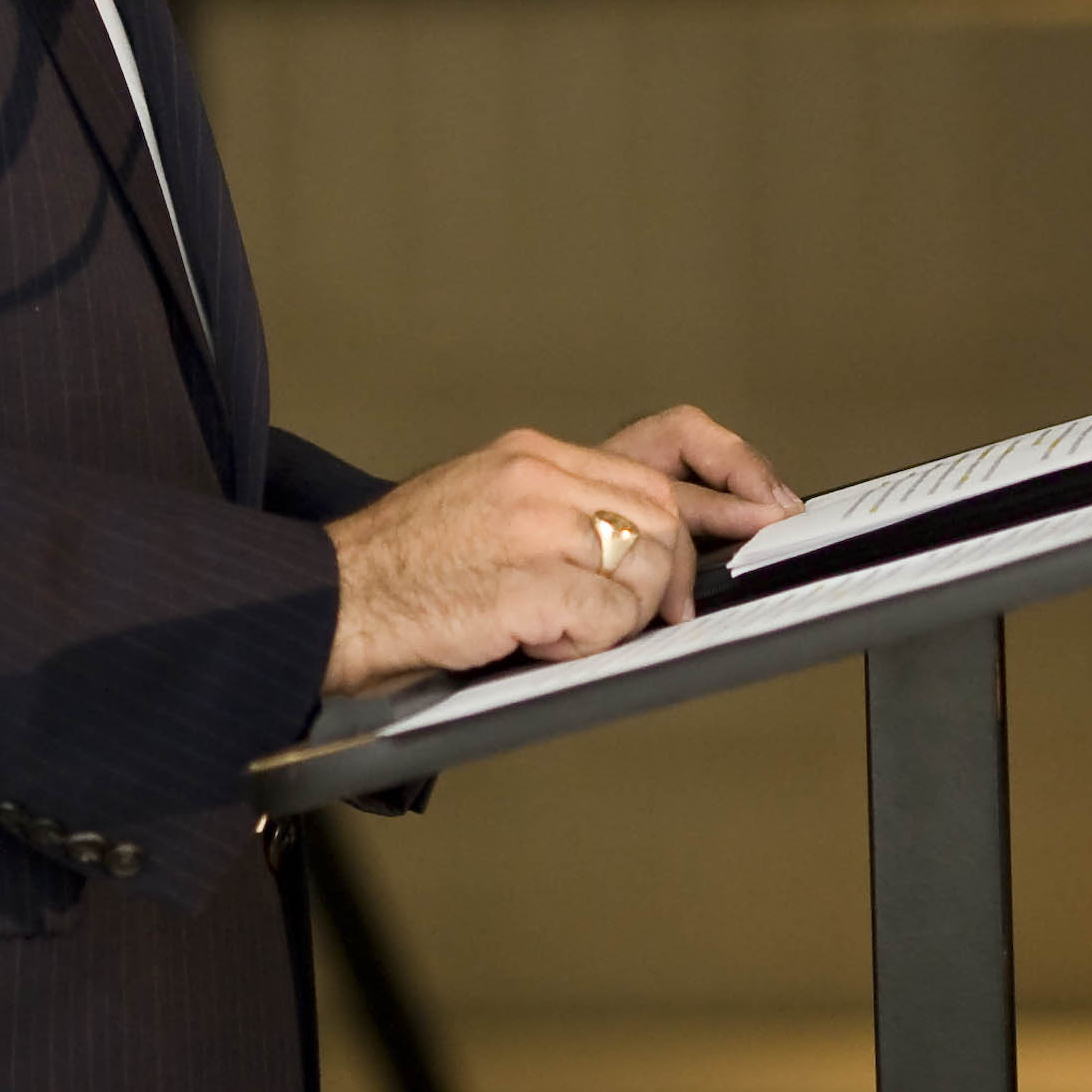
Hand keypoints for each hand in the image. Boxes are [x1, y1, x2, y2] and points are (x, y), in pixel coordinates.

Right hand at [319, 407, 804, 697]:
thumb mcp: (481, 508)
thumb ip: (559, 509)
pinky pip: (608, 621)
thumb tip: (648, 547)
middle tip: (667, 616)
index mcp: (531, 454)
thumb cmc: (399, 574)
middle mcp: (537, 476)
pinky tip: (539, 645)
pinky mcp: (526, 582)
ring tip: (563, 632)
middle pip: (664, 515)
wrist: (324, 602)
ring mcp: (532, 526)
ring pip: (646, 568)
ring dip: (624, 616)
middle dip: (677, 575)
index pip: (662, 444)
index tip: (767, 506)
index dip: (728, 475)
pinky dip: (587, 647)